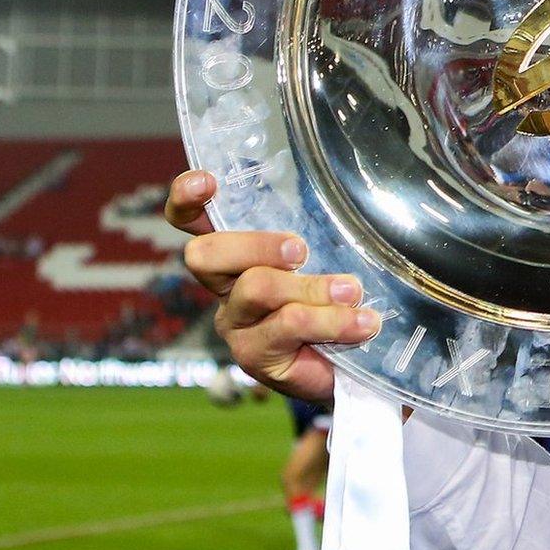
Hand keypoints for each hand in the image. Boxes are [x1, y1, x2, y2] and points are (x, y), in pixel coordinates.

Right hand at [165, 170, 378, 402]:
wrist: (351, 368)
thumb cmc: (337, 301)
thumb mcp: (330, 258)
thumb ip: (325, 232)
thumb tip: (356, 199)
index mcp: (237, 254)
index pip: (192, 222)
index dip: (187, 200)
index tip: (208, 182)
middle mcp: (225, 286)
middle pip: (206, 254)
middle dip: (256, 245)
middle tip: (301, 251)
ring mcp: (236, 322)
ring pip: (256, 288)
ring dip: (313, 286)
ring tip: (352, 292)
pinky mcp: (254, 355)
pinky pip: (288, 324)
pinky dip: (333, 320)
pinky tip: (363, 323)